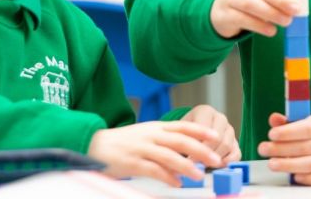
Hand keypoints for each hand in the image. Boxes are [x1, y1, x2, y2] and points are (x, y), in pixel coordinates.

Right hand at [87, 121, 221, 186]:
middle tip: (215, 159)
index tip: (217, 136)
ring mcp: (141, 148)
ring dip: (186, 166)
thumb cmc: (123, 143)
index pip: (183, 125)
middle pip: (180, 140)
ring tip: (199, 175)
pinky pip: (153, 170)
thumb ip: (166, 144)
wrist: (94, 145)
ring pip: (169, 156)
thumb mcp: (146, 136)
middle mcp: (150, 135)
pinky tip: (177, 184)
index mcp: (156, 127)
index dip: (201, 130)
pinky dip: (167, 177)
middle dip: (200, 150)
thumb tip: (187, 157)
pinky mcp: (132, 163)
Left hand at [182, 104, 240, 165]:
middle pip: (218, 138)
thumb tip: (186, 160)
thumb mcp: (180, 132)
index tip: (188, 160)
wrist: (191, 134)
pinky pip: (236, 154)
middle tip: (197, 166)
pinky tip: (216, 167)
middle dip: (207, 154)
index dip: (197, 147)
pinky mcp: (236, 143)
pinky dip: (227, 162)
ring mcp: (230, 130)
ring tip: (204, 167)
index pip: (205, 129)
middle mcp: (220, 118)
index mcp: (205, 111)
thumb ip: (183, 142)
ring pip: (227, 145)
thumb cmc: (184, 133)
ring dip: (215, 159)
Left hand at [258, 113, 310, 185]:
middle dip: (282, 149)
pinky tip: (293, 175)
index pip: (310, 128)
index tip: (272, 134)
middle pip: (308, 147)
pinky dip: (307, 178)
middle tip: (264, 148)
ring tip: (272, 163)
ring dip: (289, 165)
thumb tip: (274, 120)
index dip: (289, 132)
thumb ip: (296, 120)